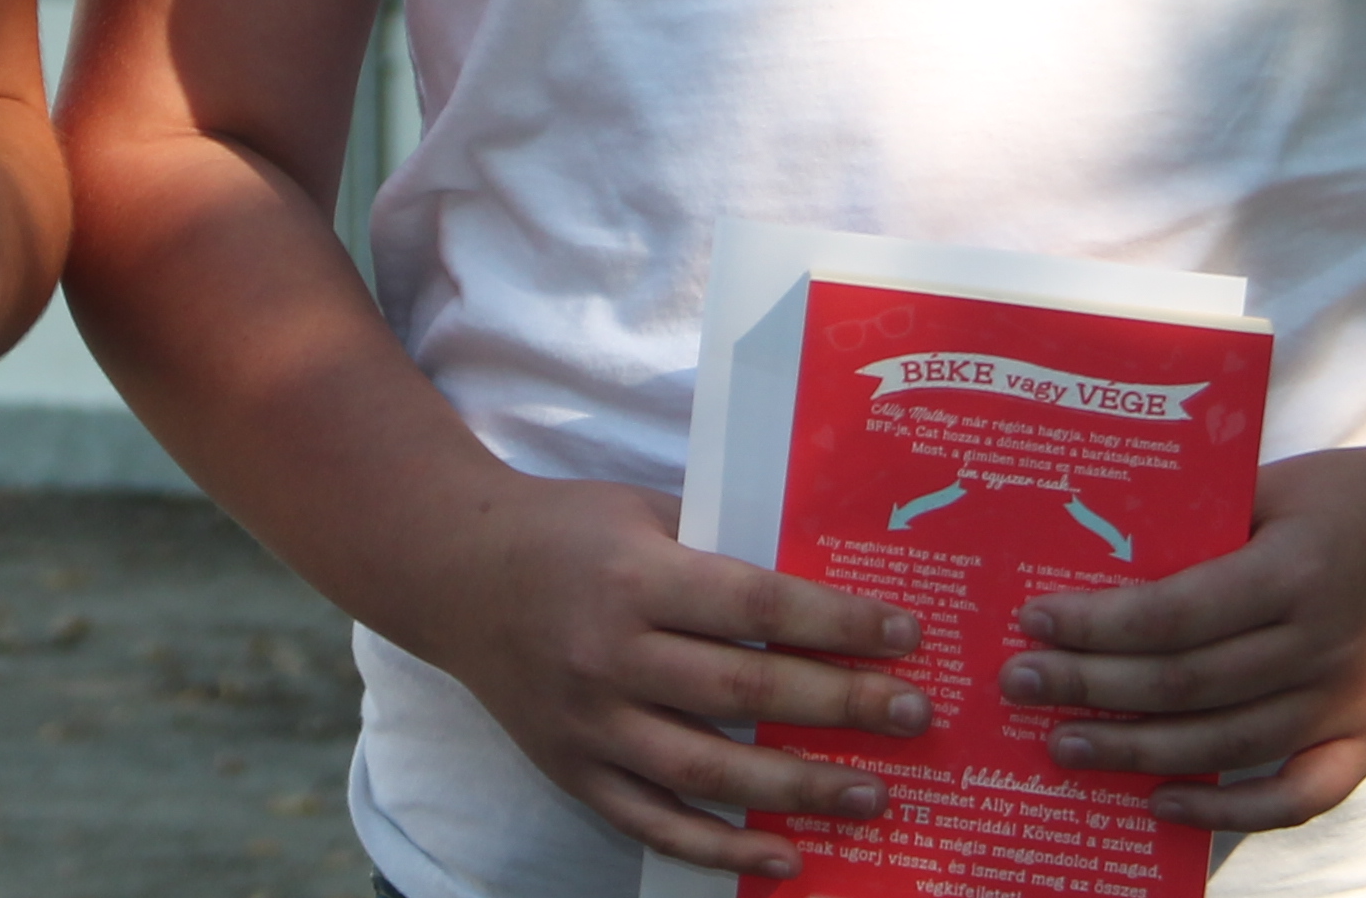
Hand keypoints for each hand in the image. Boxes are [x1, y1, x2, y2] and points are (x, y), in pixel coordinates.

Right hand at [403, 471, 929, 880]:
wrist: (453, 573)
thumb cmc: (566, 531)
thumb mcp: (642, 510)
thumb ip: (719, 545)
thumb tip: (823, 579)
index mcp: (635, 578)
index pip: (755, 605)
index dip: (835, 624)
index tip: (904, 635)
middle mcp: (611, 655)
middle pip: (743, 690)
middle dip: (839, 704)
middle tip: (912, 714)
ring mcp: (590, 723)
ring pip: (708, 769)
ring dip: (798, 785)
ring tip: (871, 792)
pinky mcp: (573, 771)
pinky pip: (655, 822)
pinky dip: (721, 847)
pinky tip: (785, 856)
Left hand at [998, 444, 1365, 832]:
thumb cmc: (1356, 500)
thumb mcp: (1279, 485)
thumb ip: (1203, 524)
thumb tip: (1103, 561)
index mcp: (1295, 571)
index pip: (1177, 614)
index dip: (1100, 625)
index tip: (1035, 622)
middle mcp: (1322, 646)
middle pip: (1187, 684)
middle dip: (1092, 688)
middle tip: (1020, 686)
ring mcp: (1350, 704)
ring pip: (1226, 744)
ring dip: (1137, 751)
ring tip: (1065, 746)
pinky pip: (1294, 797)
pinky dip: (1228, 810)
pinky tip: (1163, 803)